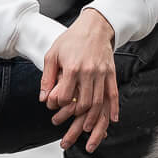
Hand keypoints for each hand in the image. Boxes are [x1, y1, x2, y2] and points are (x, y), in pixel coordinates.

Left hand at [38, 8, 118, 152]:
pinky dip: (114, 109)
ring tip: (88, 130)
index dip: (57, 104)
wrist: (95, 26)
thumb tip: (43, 99)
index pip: (64, 97)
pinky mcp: (111, 73)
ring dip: (94, 120)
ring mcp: (102, 73)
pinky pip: (113, 94)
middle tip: (70, 123)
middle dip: (76, 118)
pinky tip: (112, 120)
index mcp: (72, 68)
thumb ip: (47, 78)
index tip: (54, 105)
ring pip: (99, 103)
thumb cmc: (71, 40)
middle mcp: (89, 72)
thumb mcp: (53, 55)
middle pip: (83, 104)